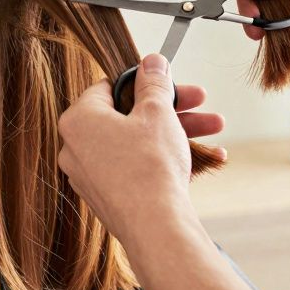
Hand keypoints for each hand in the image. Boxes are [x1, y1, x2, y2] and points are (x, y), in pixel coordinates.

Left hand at [57, 54, 223, 242]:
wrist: (156, 227)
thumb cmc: (150, 165)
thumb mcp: (157, 112)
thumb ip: (154, 83)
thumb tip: (151, 62)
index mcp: (78, 119)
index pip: (109, 88)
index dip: (144, 83)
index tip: (171, 85)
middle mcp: (75, 147)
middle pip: (128, 116)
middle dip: (171, 109)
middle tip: (200, 103)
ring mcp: (90, 175)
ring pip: (136, 142)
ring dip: (176, 132)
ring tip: (214, 129)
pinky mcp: (107, 197)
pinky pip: (136, 168)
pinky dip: (163, 159)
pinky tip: (203, 157)